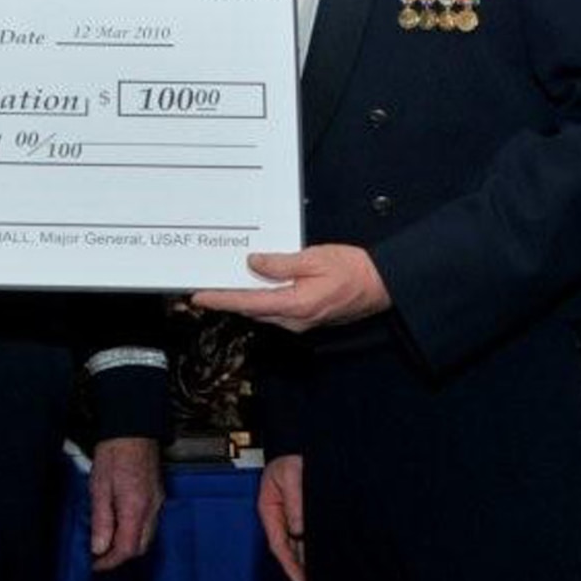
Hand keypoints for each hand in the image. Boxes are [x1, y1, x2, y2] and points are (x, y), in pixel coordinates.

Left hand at [89, 436, 163, 571]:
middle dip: (120, 556)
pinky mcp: (157, 497)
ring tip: (106, 543)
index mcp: (137, 508)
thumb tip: (99, 548)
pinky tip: (120, 527)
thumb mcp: (100, 487)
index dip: (110, 562)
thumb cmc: (114, 454)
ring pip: (147, 537)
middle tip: (98, 556)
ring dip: (128, 545)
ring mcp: (158, 503)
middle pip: (141, 548)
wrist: (134, 429)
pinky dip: (135, 532)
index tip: (94, 564)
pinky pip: (149, 524)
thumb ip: (101, 520)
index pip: (127, 549)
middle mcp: (152, 510)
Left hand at [190, 245, 388, 331]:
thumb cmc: (353, 270)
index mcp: (295, 305)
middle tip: (206, 285)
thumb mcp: (314, 258)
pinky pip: (275, 310)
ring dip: (244, 299)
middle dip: (228, 299)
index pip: (247, 303)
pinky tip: (255, 285)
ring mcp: (300, 322)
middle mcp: (294, 320)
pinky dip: (261, 299)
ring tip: (224, 282)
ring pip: (262, 311)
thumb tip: (254, 264)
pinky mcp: (305, 319)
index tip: (199, 297)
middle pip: (251, 310)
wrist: (381, 285)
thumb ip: (281, 263)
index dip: (221, 300)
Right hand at [258, 455, 306, 580]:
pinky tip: (327, 567)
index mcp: (269, 508)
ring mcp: (296, 519)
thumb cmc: (296, 457)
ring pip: (301, 549)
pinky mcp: (311, 519)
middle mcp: (282, 518)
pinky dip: (318, 555)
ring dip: (309, 568)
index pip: (278, 544)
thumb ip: (294, 499)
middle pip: (289, 552)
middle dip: (298, 574)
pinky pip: (311, 541)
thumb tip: (298, 527)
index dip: (289, 565)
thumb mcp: (291, 473)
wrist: (316, 448)